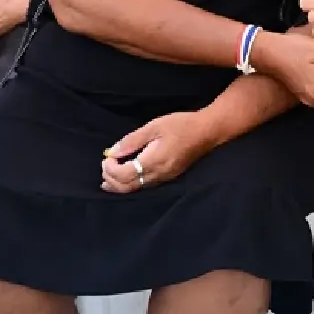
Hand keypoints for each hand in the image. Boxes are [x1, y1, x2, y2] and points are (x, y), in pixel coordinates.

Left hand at [101, 112, 216, 193]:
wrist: (209, 131)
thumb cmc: (182, 125)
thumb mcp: (155, 126)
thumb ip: (132, 140)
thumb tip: (112, 152)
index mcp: (155, 160)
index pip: (125, 174)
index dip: (111, 168)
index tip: (107, 156)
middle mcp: (159, 174)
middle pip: (128, 186)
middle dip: (111, 179)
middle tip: (104, 166)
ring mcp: (165, 177)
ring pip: (136, 188)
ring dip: (119, 184)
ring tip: (107, 178)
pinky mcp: (168, 177)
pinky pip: (144, 185)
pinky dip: (130, 184)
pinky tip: (125, 179)